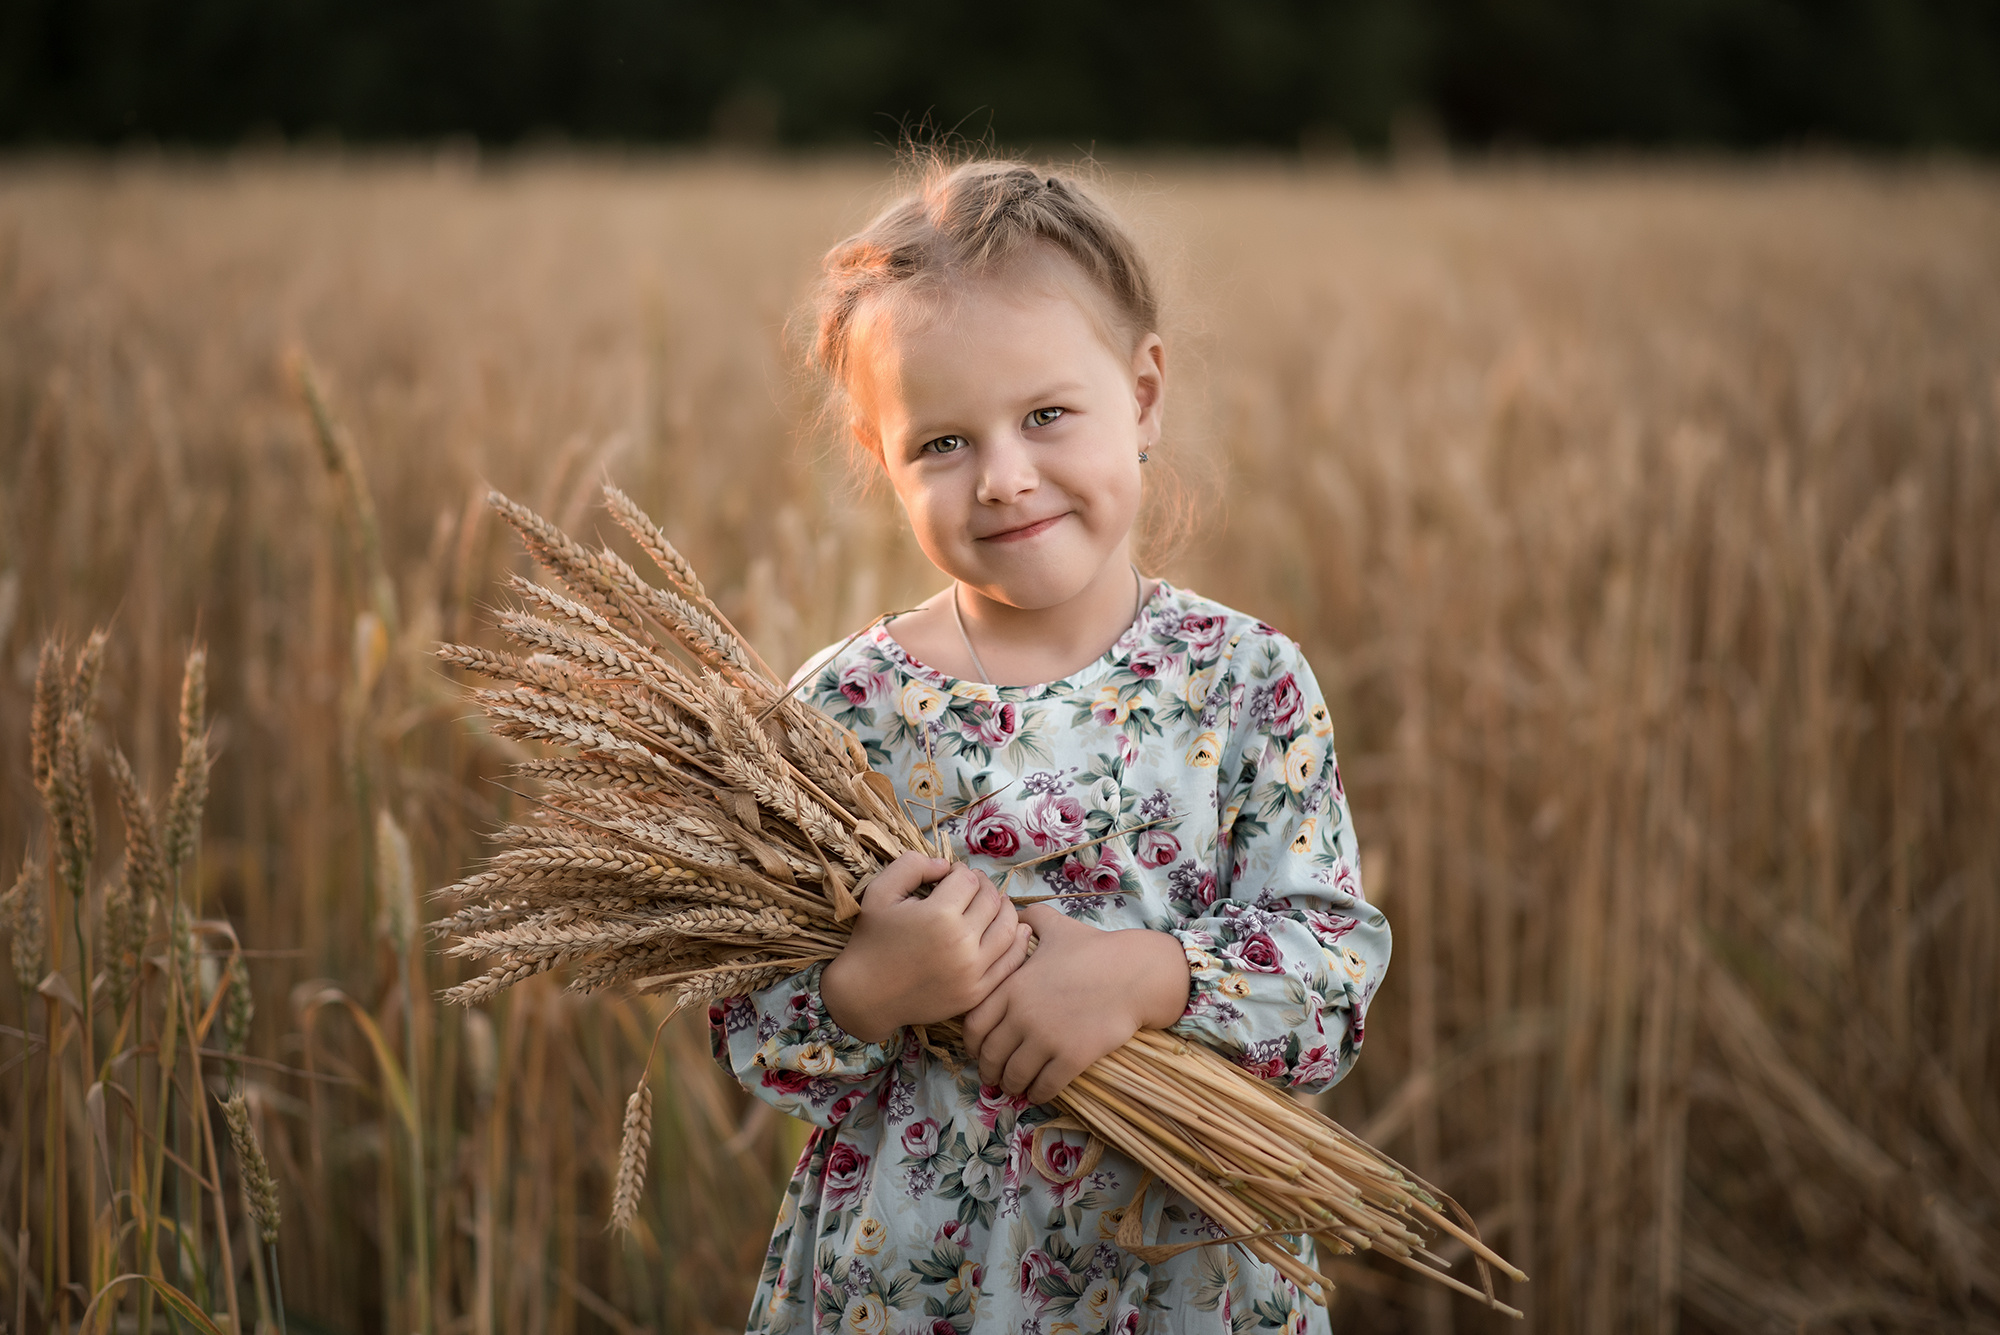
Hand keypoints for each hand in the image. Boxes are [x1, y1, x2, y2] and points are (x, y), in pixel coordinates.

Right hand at [821, 853, 1033, 1043]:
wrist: (865, 996)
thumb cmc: (871, 940)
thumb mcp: (880, 891)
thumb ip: (913, 865)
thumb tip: (946, 865)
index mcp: (939, 915)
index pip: (968, 880)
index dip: (960, 872)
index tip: (950, 877)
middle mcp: (962, 943)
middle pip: (992, 900)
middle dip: (983, 887)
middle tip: (971, 888)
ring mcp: (973, 971)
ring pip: (1009, 928)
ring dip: (1005, 909)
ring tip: (992, 904)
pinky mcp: (976, 992)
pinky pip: (1011, 962)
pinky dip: (1018, 942)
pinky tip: (1014, 930)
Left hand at [960, 903, 1190, 1104]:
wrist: (1134, 973)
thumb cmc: (1095, 949)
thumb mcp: (1056, 926)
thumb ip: (1029, 918)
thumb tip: (1013, 911)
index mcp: (1013, 987)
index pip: (974, 1025)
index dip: (971, 1043)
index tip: (977, 1050)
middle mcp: (1023, 1015)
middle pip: (990, 1055)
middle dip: (989, 1070)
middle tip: (993, 1076)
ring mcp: (1047, 1039)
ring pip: (1014, 1075)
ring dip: (1011, 1085)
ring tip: (1015, 1087)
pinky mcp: (1072, 1058)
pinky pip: (1044, 1086)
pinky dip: (1037, 1094)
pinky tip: (1039, 1092)